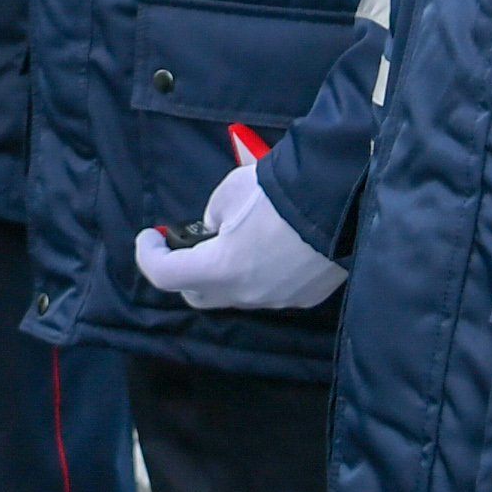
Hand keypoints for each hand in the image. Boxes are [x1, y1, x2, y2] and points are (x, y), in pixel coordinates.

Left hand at [132, 159, 347, 310]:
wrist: (343, 200)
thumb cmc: (280, 191)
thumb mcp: (230, 192)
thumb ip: (213, 216)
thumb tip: (217, 229)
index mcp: (220, 268)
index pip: (164, 276)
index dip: (148, 255)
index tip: (150, 237)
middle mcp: (245, 294)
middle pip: (199, 294)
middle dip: (185, 271)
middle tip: (187, 244)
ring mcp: (277, 300)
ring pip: (236, 294)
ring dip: (226, 272)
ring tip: (237, 240)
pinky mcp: (304, 296)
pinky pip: (269, 290)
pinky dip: (259, 273)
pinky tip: (273, 247)